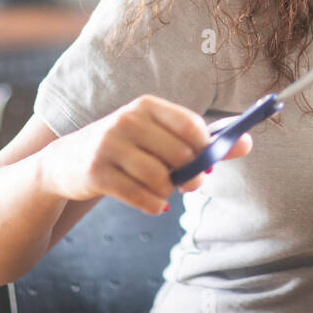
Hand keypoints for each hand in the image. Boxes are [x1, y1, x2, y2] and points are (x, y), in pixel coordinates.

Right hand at [40, 94, 252, 214]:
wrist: (65, 163)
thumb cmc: (126, 148)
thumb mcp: (159, 136)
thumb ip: (204, 140)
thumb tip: (248, 144)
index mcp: (146, 106)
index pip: (191, 125)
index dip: (206, 148)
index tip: (206, 160)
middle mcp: (126, 121)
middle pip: (180, 155)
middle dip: (192, 175)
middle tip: (190, 182)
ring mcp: (108, 146)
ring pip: (161, 179)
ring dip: (169, 193)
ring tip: (164, 191)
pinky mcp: (96, 173)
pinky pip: (142, 197)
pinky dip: (155, 206)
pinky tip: (154, 204)